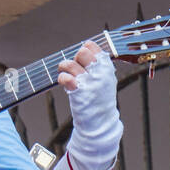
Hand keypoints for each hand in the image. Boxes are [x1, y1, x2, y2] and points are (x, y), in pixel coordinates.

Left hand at [59, 41, 121, 162]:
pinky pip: (66, 78)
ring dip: (64, 67)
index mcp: (107, 66)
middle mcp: (100, 72)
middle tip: (72, 67)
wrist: (100, 121)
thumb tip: (84, 48)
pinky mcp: (79, 93)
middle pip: (81, 52)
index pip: (92, 47)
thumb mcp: (104, 78)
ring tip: (64, 72)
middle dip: (73, 58)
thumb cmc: (99, 99)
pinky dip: (62, 78)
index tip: (81, 59)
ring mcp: (90, 82)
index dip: (83, 50)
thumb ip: (97, 64)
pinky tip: (64, 82)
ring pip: (71, 64)